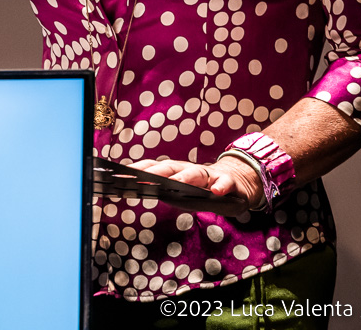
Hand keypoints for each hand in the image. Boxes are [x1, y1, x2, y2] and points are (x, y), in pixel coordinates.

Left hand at [129, 156, 264, 208]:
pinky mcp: (228, 182)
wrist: (237, 183)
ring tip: (176, 182)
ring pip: (196, 172)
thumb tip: (146, 193)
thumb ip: (169, 194)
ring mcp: (210, 175)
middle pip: (171, 167)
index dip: (140, 170)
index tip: (122, 173)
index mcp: (177, 172)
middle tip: (141, 177)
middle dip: (156, 171)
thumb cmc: (205, 189)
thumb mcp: (185, 193)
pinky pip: (225, 183)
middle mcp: (191, 170)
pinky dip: (221, 186)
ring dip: (186, 177)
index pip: (155, 168)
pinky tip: (216, 192)